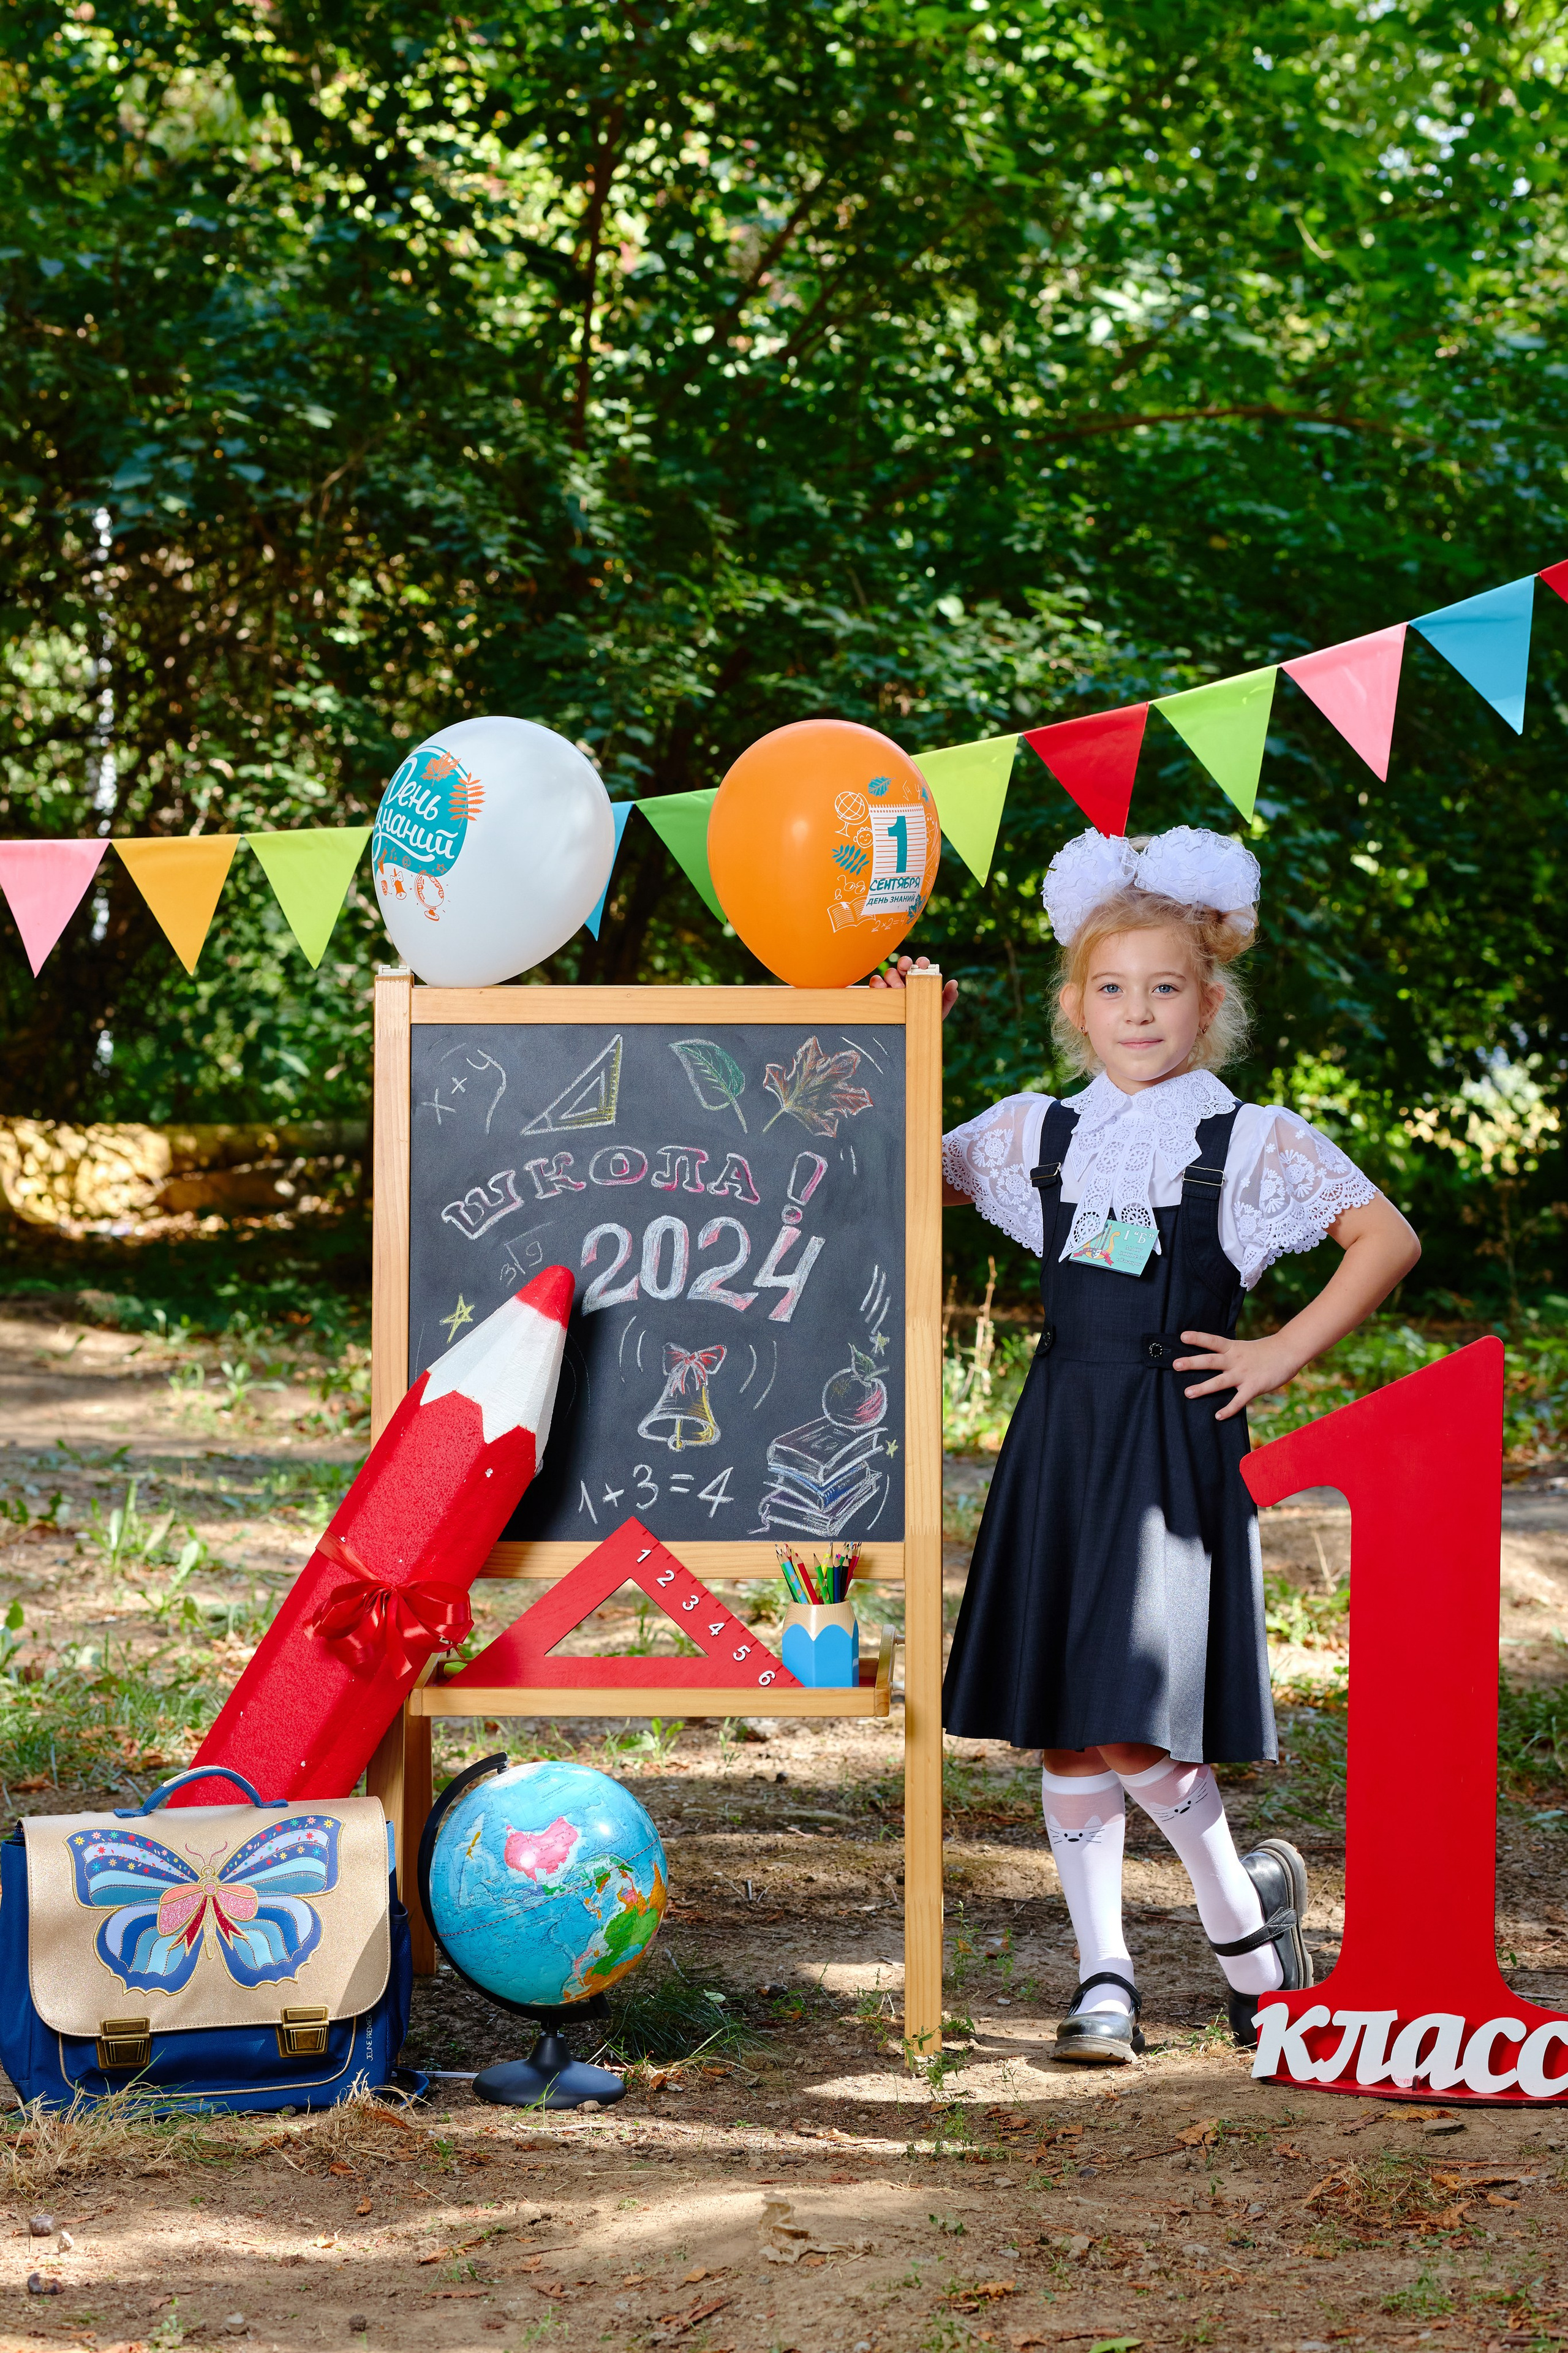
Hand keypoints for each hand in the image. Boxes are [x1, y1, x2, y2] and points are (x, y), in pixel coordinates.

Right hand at [868, 952, 958, 1020]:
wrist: (911, 1037)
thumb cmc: (925, 1019)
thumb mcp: (939, 1010)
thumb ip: (948, 997)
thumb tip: (953, 983)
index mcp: (918, 980)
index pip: (919, 965)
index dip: (921, 961)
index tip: (922, 965)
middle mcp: (904, 980)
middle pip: (902, 965)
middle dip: (904, 965)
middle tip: (906, 971)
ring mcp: (890, 985)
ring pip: (889, 972)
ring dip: (892, 977)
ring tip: (897, 988)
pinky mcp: (878, 992)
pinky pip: (875, 982)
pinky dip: (877, 983)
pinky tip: (882, 989)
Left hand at [1173, 1330, 1300, 1420]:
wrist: (1289, 1352)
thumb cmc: (1266, 1351)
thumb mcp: (1244, 1348)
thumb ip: (1229, 1354)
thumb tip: (1213, 1361)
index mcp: (1233, 1348)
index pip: (1212, 1341)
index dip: (1198, 1338)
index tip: (1182, 1337)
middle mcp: (1236, 1360)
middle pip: (1211, 1361)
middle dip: (1192, 1363)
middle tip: (1175, 1365)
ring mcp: (1244, 1374)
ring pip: (1220, 1381)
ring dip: (1203, 1387)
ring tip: (1188, 1393)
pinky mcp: (1253, 1387)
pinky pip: (1238, 1401)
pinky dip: (1228, 1409)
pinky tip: (1218, 1416)